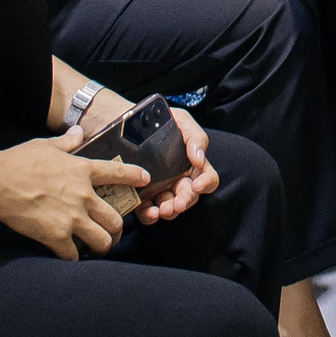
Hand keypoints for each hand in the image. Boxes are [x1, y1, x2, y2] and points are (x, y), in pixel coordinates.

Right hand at [0, 135, 142, 258]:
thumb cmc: (20, 161)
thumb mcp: (46, 145)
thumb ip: (67, 142)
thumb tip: (78, 132)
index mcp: (83, 170)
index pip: (119, 173)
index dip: (135, 177)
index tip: (145, 181)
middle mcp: (84, 195)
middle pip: (115, 218)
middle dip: (118, 229)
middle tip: (114, 233)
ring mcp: (72, 218)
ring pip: (102, 240)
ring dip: (102, 246)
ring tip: (98, 248)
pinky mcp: (56, 236)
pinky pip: (73, 255)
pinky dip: (74, 258)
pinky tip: (71, 257)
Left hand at [134, 109, 218, 224]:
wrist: (128, 123)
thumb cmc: (159, 121)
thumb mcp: (181, 121)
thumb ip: (195, 137)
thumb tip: (200, 159)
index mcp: (192, 164)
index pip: (208, 178)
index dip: (206, 183)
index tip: (197, 184)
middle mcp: (178, 180)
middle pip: (189, 196)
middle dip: (185, 201)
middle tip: (178, 204)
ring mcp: (160, 190)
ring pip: (170, 208)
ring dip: (169, 211)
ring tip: (162, 209)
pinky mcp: (141, 197)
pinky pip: (147, 211)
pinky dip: (149, 215)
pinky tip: (149, 212)